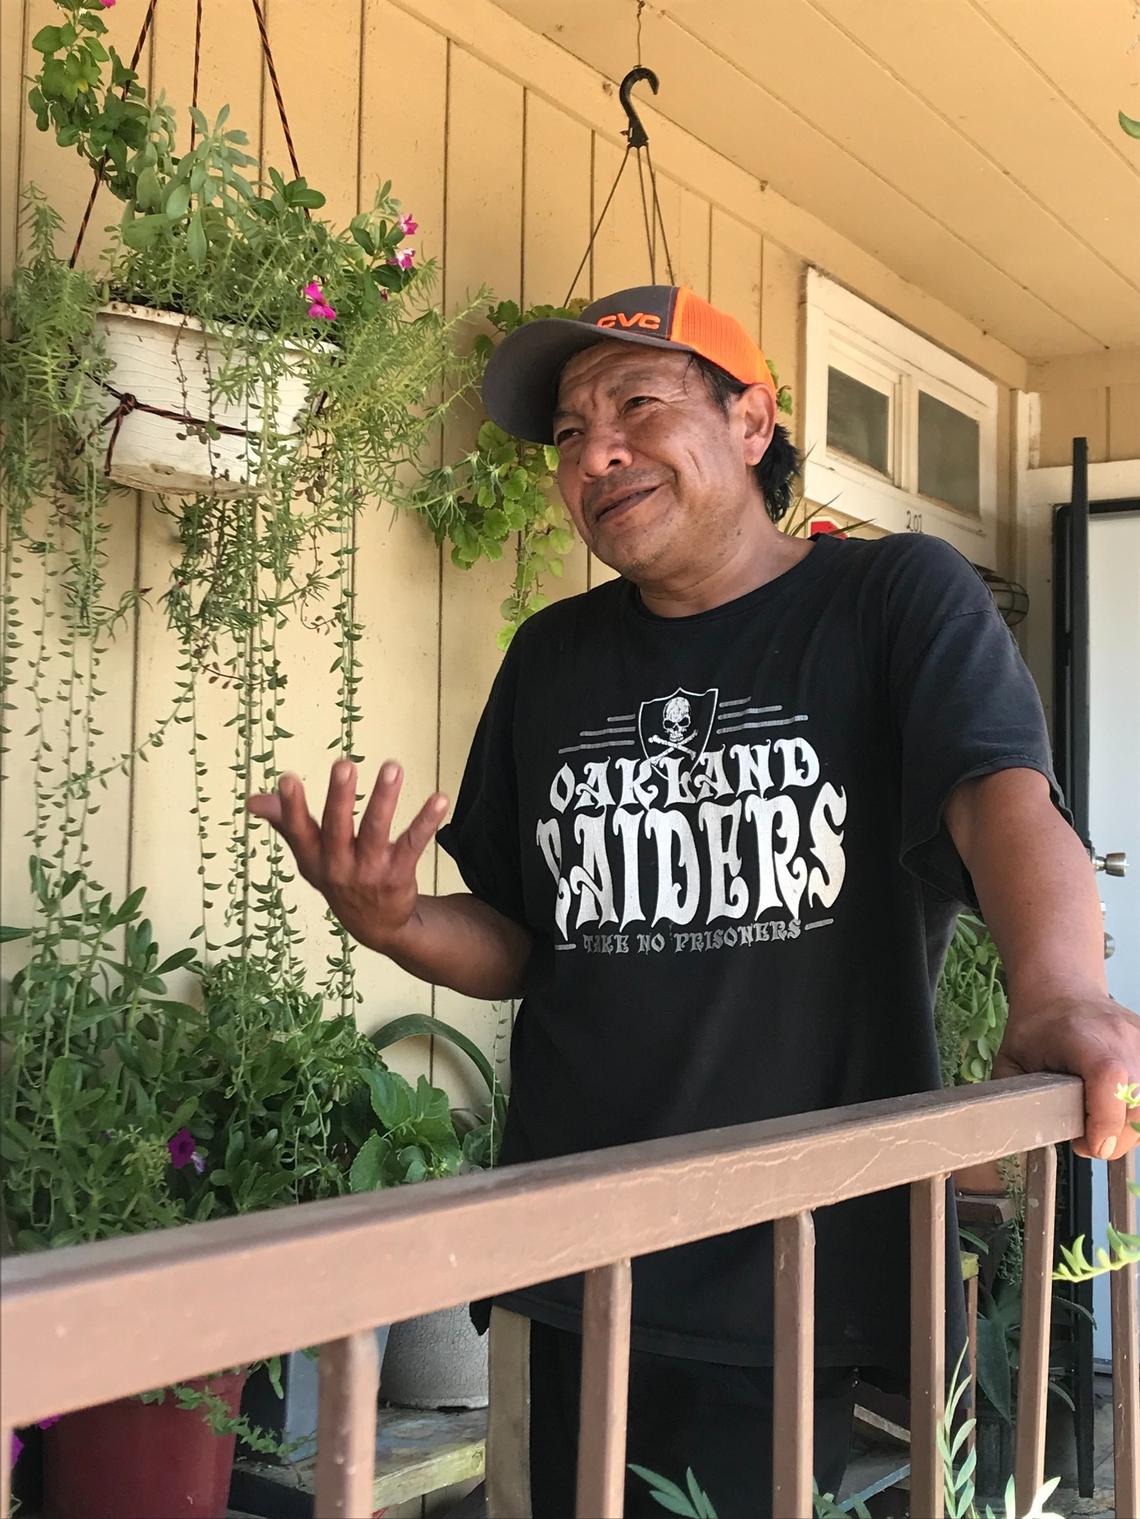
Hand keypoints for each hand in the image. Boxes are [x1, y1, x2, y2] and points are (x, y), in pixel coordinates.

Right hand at [246, 760, 449, 951]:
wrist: (375, 925)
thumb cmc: (338, 876)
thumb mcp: (309, 856)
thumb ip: (285, 823)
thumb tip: (253, 800)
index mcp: (313, 858)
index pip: (298, 831)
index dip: (291, 808)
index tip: (287, 779)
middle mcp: (338, 866)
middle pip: (337, 829)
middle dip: (339, 797)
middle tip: (343, 764)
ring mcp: (369, 872)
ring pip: (376, 831)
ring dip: (384, 799)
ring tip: (392, 768)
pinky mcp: (398, 875)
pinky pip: (413, 845)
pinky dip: (426, 822)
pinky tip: (439, 799)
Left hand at [995, 993, 1139, 1160]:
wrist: (1062, 989)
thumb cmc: (1036, 1026)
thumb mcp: (1012, 1061)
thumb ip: (1016, 1100)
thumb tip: (1019, 1136)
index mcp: (1081, 1036)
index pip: (1109, 1081)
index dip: (1104, 1122)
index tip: (1089, 1145)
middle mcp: (1121, 1036)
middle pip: (1137, 1104)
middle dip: (1115, 1137)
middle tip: (1089, 1141)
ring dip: (1129, 1127)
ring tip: (1101, 1125)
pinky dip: (1137, 1110)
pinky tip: (1116, 1109)